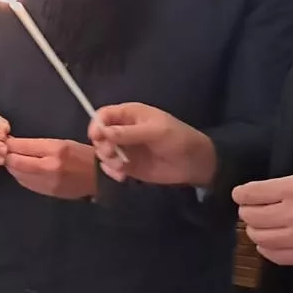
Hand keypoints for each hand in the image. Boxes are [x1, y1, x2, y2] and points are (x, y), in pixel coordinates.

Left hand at [4, 137, 97, 200]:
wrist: (99, 177)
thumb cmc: (82, 155)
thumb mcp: (62, 143)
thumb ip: (37, 144)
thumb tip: (13, 143)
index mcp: (56, 150)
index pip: (22, 146)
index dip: (9, 144)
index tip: (5, 141)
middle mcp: (51, 167)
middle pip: (16, 162)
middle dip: (7, 156)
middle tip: (4, 152)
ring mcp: (49, 182)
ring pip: (18, 174)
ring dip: (12, 167)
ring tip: (13, 160)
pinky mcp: (48, 193)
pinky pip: (26, 183)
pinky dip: (21, 176)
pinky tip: (23, 170)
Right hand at [89, 103, 216, 186]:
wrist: (195, 164)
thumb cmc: (178, 139)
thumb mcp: (156, 132)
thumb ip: (129, 133)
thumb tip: (103, 132)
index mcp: (130, 115)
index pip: (104, 115)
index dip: (97, 124)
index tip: (96, 137)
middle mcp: (123, 130)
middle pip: (99, 134)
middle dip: (101, 145)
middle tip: (111, 153)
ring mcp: (124, 148)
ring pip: (102, 152)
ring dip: (106, 160)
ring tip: (120, 168)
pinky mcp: (126, 165)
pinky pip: (110, 167)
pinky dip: (111, 172)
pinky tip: (122, 177)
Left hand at [233, 173, 292, 266]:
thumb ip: (291, 186)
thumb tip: (266, 194)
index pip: (251, 193)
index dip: (242, 194)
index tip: (241, 195)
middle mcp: (292, 213)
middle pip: (250, 216)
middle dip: (247, 211)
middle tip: (253, 210)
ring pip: (257, 237)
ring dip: (255, 230)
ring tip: (261, 226)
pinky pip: (273, 255)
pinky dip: (266, 248)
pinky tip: (271, 243)